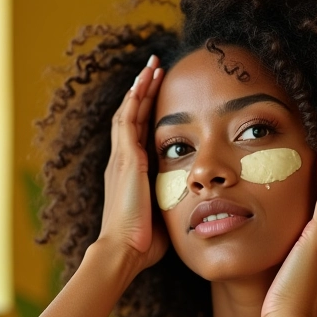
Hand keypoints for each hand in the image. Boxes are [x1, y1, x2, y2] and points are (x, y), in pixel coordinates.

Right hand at [95, 55, 168, 272]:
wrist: (125, 250)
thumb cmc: (144, 243)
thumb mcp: (163, 215)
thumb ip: (172, 202)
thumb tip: (194, 203)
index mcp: (132, 174)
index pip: (140, 135)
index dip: (149, 114)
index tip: (161, 97)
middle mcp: (123, 161)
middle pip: (134, 117)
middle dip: (144, 92)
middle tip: (155, 70)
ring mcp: (122, 158)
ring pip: (129, 112)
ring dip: (140, 88)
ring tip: (152, 66)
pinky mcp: (125, 159)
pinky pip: (127, 119)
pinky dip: (134, 98)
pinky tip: (142, 81)